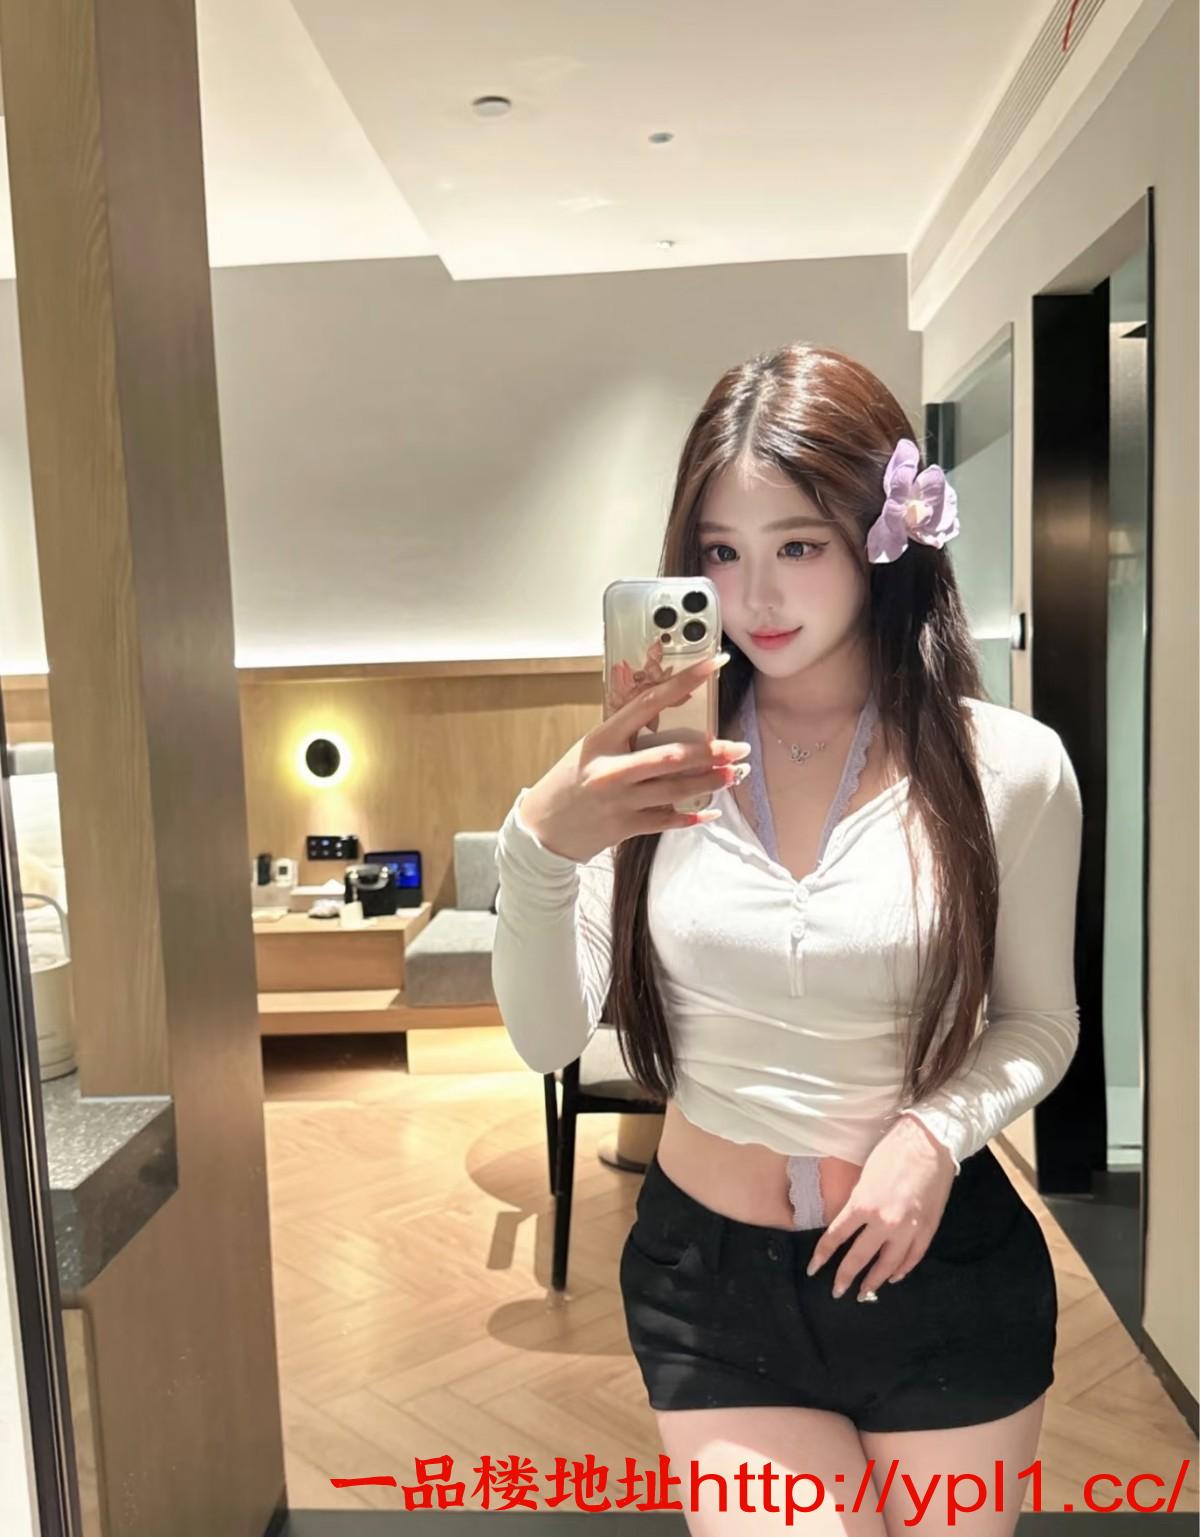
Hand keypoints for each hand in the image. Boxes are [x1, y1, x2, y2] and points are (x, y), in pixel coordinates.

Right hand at [518, 650, 748, 864]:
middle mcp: (611, 769)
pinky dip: (691, 817)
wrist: (542, 829)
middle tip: (739, 748)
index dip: (685, 681)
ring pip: (675, 790)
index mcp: (602, 738)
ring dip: (709, 782)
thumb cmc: (569, 781)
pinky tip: (710, 812)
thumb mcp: (591, 748)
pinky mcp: (624, 827)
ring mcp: (619, 800)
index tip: (714, 664)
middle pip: (671, 756)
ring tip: (732, 774)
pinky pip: (666, 821)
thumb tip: (674, 722)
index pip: (650, 702)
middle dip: (711, 752)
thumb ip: (627, 735)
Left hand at [805, 1113, 955, 1300]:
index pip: (836, 1237)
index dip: (822, 1255)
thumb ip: (858, 1203)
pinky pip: (913, 1258)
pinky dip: (902, 1270)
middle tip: (837, 1291)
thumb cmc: (893, 1152)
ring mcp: (908, 1229)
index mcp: (863, 1204)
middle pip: (860, 1257)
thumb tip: (852, 1222)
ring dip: (874, 1281)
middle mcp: (884, 1222)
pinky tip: (893, 1277)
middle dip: (846, 1276)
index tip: (813, 1269)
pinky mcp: (927, 1229)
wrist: (930, 1143)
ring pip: (888, 1265)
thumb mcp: (865, 1176)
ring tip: (865, 1292)